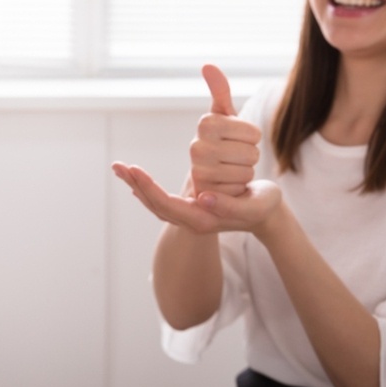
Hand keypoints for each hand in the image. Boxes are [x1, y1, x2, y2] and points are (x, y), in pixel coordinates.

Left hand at [112, 162, 283, 236]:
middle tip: (118, 166)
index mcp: (202, 220)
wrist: (267, 214)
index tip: (134, 170)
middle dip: (135, 184)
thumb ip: (228, 205)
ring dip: (136, 186)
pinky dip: (146, 189)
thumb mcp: (252, 206)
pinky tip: (136, 180)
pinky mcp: (190, 207)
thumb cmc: (263, 207)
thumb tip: (201, 198)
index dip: (148, 188)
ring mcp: (189, 215)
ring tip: (119, 168)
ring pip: (155, 203)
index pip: (166, 205)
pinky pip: (162, 200)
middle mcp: (192, 220)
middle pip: (155, 204)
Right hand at [189, 64, 260, 196]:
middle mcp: (196, 146)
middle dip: (249, 155)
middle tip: (233, 156)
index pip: (253, 132)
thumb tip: (207, 65)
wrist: (212, 175)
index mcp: (205, 124)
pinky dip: (237, 188)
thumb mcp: (225, 116)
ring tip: (228, 169)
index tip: (236, 137)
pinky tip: (225, 185)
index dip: (251, 136)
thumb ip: (220, 91)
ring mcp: (199, 171)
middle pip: (251, 152)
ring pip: (246, 170)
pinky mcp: (205, 193)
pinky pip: (239, 188)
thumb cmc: (223, 141)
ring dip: (243, 171)